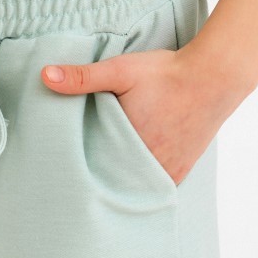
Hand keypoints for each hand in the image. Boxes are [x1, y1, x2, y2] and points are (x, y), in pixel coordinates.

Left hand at [39, 46, 241, 184]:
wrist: (213, 78)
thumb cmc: (165, 73)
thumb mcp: (120, 70)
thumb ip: (82, 77)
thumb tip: (44, 76)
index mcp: (127, 147)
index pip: (92, 167)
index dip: (78, 166)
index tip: (63, 164)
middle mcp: (148, 167)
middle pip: (113, 180)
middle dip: (97, 177)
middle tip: (77, 173)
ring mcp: (167, 173)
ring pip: (134, 186)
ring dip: (120, 181)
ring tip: (101, 176)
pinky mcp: (181, 172)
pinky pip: (154, 186)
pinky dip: (141, 182)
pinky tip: (128, 176)